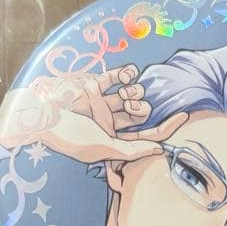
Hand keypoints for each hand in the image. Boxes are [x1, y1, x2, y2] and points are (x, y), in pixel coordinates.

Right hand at [0, 64, 187, 163]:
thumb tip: (161, 150)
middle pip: (141, 114)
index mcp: (113, 142)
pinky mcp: (93, 85)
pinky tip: (130, 74)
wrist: (41, 114)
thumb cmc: (70, 136)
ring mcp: (102, 103)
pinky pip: (117, 77)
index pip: (147, 137)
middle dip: (141, 109)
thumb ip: (131, 151)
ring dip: (134, 92)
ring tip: (126, 93)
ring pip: (131, 95)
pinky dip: (126, 74)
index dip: (167, 128)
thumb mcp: (102, 148)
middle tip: (132, 108)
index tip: (185, 116)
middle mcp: (110, 123)